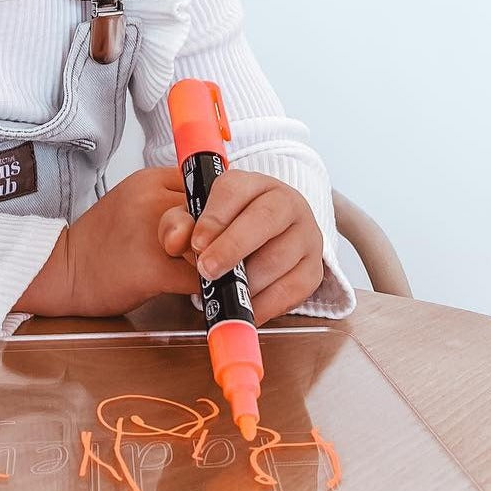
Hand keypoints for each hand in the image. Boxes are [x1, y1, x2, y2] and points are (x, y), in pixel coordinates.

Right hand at [14, 166, 202, 317]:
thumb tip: (212, 212)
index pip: (205, 184)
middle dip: (217, 237)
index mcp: (149, 181)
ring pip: (211, 245)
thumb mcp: (132, 202)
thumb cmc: (98, 242)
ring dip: (213, 262)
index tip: (216, 227)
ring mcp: (153, 234)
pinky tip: (195, 290)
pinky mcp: (153, 268)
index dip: (215, 209)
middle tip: (214, 253)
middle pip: (212, 214)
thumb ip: (167, 200)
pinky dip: (203, 287)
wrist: (62, 270)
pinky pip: (198, 277)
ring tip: (206, 272)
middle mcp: (153, 201)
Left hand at [157, 167, 324, 322]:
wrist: (261, 242)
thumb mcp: (195, 218)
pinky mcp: (314, 268)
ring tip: (223, 292)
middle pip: (264, 219)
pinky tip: (244, 307)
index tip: (196, 243)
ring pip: (280, 257)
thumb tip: (177, 240)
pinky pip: (294, 289)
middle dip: (232, 247)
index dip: (215, 217)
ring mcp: (306, 235)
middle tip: (206, 269)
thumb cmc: (223, 228)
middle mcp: (286, 203)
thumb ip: (177, 224)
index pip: (235, 189)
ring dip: (248, 280)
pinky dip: (267, 303)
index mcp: (253, 183)